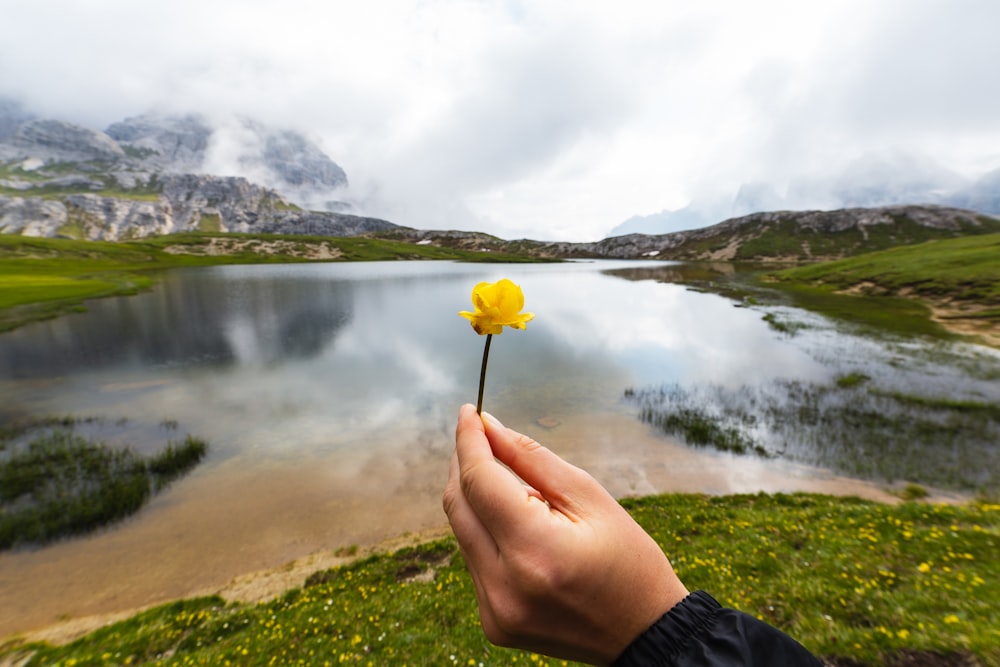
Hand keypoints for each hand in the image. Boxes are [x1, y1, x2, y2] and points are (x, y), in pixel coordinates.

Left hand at [442, 404, 688, 664]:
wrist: (645, 634)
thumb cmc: (628, 560)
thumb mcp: (589, 497)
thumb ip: (530, 460)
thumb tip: (487, 427)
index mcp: (535, 550)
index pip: (479, 481)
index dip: (469, 441)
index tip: (468, 412)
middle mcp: (504, 586)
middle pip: (458, 506)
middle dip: (464, 464)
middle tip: (479, 436)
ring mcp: (495, 611)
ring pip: (462, 532)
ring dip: (476, 499)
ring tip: (514, 486)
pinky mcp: (493, 624)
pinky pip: (474, 561)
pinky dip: (487, 534)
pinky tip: (519, 529)